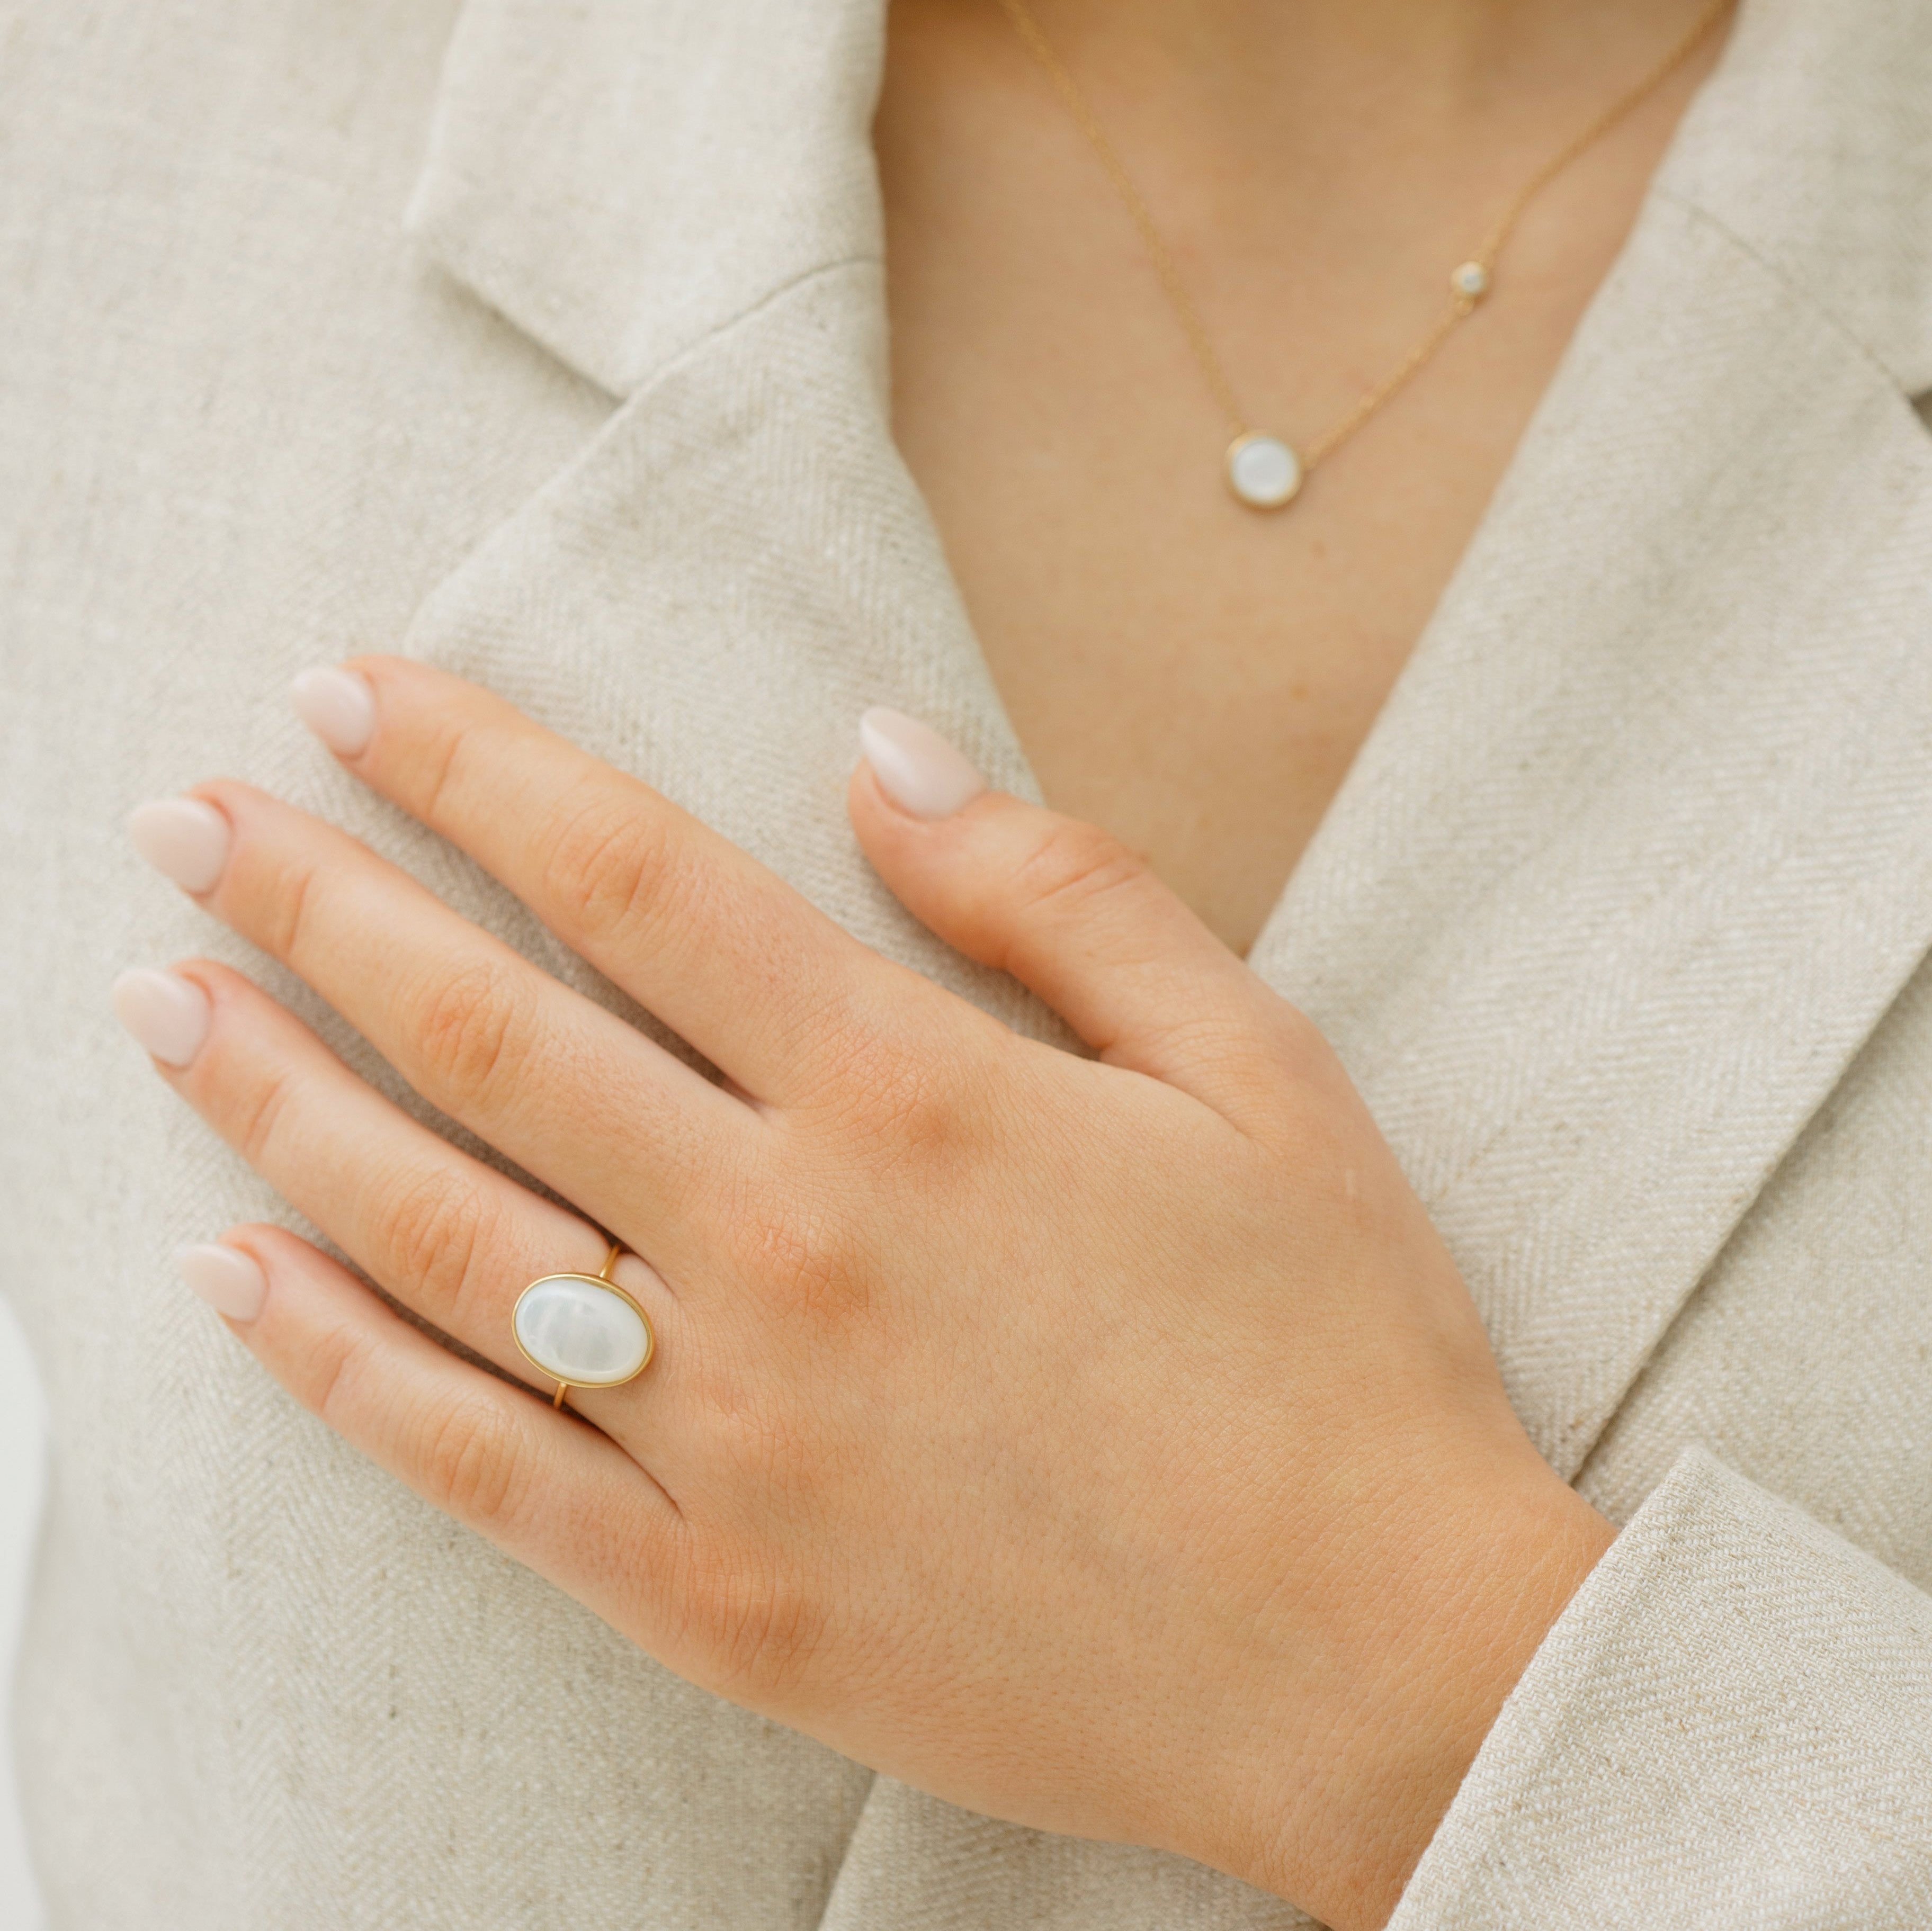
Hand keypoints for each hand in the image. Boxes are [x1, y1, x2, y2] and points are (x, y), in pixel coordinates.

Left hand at [116, 661, 1612, 1930]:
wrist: (1377, 1662)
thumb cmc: (1336, 1345)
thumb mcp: (1257, 1068)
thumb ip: (1058, 892)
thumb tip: (879, 753)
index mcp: (916, 1097)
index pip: (630, 878)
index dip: (474, 765)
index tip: (351, 690)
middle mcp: (789, 1246)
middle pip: (490, 1033)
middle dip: (314, 901)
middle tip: (186, 820)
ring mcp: (733, 1434)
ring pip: (439, 1233)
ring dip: (275, 1101)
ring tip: (158, 1006)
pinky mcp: (716, 1592)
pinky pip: (475, 1463)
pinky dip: (334, 1363)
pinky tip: (226, 1278)